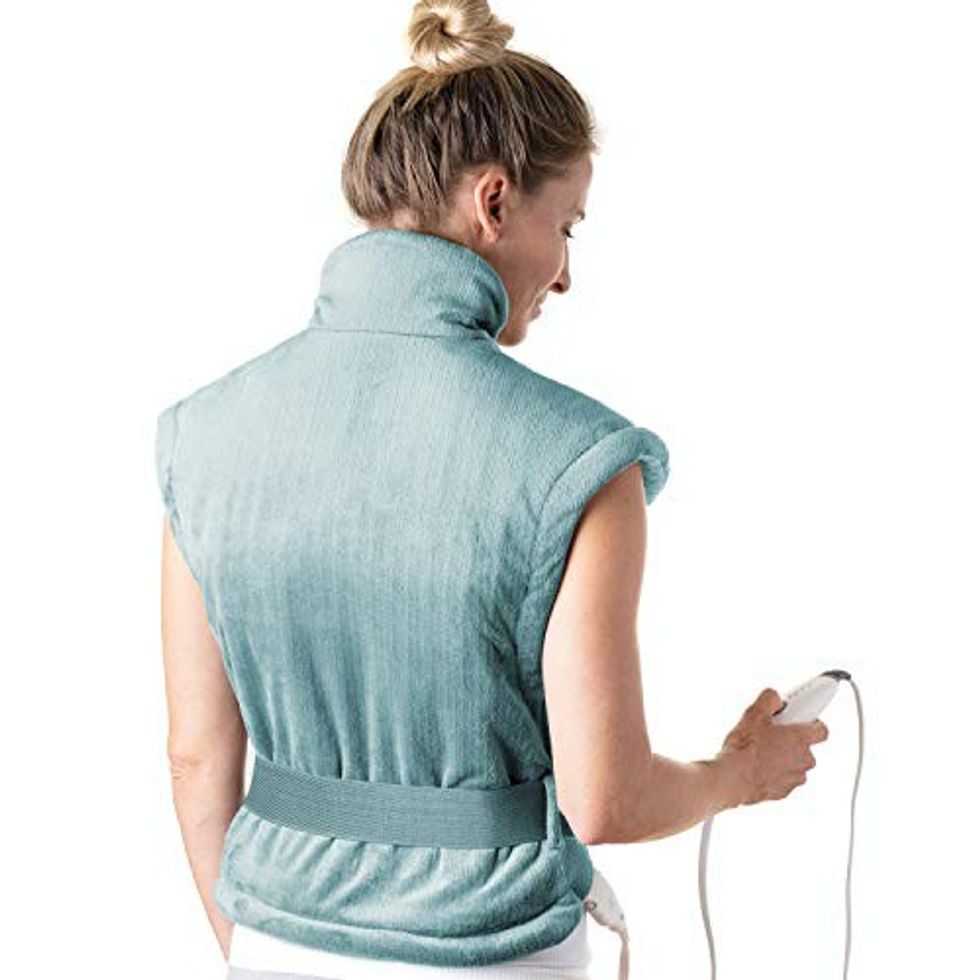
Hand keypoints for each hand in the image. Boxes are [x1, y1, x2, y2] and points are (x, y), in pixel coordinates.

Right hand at [715, 687, 829, 806]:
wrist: (732, 779)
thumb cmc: (745, 749)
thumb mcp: (754, 713)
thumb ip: (770, 699)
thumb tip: (775, 698)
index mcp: (801, 738)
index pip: (821, 729)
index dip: (811, 722)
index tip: (798, 719)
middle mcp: (804, 759)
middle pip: (805, 746)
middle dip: (791, 740)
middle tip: (772, 733)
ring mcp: (795, 777)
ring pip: (794, 763)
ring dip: (783, 757)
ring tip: (761, 751)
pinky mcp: (784, 791)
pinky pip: (784, 777)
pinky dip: (774, 772)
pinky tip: (757, 765)